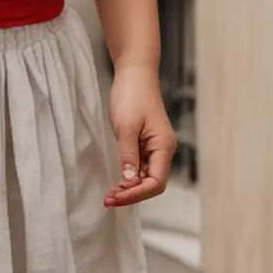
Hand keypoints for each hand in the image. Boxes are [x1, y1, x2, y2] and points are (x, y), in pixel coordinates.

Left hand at [104, 63, 175, 207]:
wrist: (134, 72)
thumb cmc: (132, 95)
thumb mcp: (126, 126)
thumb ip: (128, 155)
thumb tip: (129, 180)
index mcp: (163, 146)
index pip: (156, 182)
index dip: (137, 194)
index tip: (117, 197)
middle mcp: (162, 149)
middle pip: (152, 183)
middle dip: (132, 194)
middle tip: (109, 200)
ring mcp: (154, 146)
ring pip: (145, 177)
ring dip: (129, 188)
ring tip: (110, 194)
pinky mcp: (145, 142)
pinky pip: (140, 166)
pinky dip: (129, 176)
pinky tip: (117, 181)